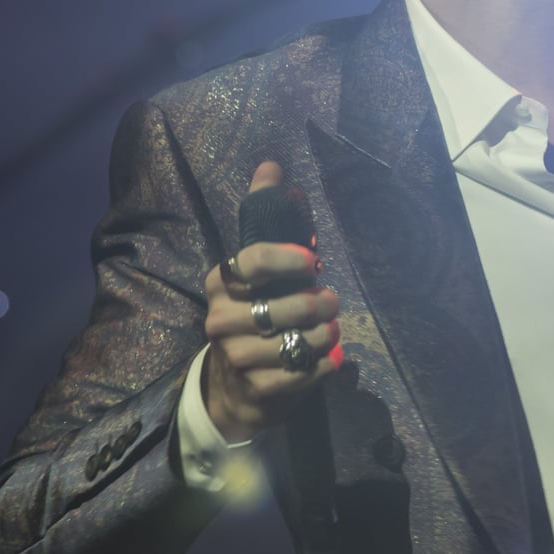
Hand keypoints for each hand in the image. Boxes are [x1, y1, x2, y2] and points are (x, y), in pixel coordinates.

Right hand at [200, 161, 341, 442]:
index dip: (290, 259)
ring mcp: (236, 357)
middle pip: (288, 306)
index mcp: (221, 283)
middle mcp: (221, 319)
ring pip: (299, 341)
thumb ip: (264, 216)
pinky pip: (305, 371)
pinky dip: (324, 363)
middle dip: (321, 303)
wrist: (234, 387)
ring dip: (325, 334)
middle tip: (332, 302)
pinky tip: (325, 357)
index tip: (313, 262)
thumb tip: (271, 165)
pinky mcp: (256, 388)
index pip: (253, 261)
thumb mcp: (255, 269)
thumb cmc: (254, 313)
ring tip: (329, 330)